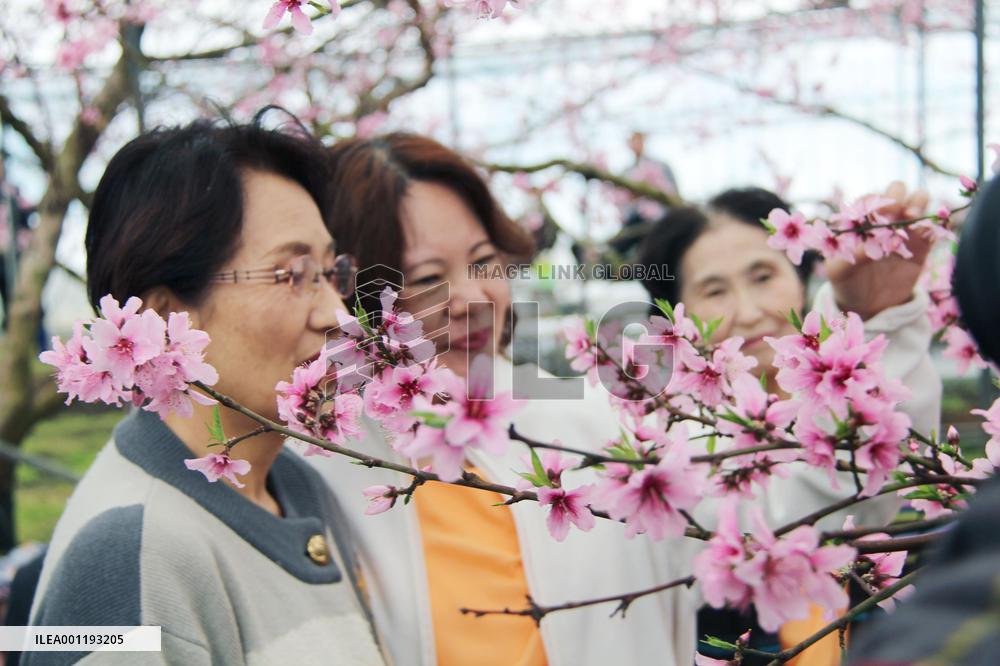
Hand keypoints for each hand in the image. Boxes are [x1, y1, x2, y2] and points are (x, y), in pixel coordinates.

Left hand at [825, 181, 933, 320]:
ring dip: (919, 202)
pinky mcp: (922, 243)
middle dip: (898, 195)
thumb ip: (851, 256)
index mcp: (860, 220)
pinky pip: (933, 225)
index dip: (874, 201)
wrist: (869, 304)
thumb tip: (871, 246)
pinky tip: (929, 231)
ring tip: (912, 218)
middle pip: (896, 190)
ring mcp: (904, 229)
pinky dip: (935, 221)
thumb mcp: (839, 272)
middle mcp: (883, 218)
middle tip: (898, 212)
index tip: (877, 212)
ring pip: (918, 199)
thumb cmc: (846, 282)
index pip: (868, 199)